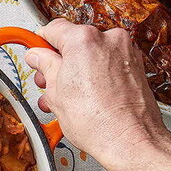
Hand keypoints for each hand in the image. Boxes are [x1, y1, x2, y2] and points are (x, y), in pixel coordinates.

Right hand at [24, 18, 170, 170]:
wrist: (130, 141)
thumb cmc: (97, 122)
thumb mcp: (56, 92)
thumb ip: (44, 65)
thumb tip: (37, 56)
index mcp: (84, 39)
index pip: (54, 29)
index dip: (40, 43)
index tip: (35, 53)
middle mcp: (108, 38)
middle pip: (74, 41)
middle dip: (59, 61)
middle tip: (48, 82)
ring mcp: (125, 50)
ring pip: (91, 53)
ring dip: (76, 70)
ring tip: (67, 96)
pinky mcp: (135, 65)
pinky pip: (107, 63)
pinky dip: (95, 74)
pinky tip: (86, 96)